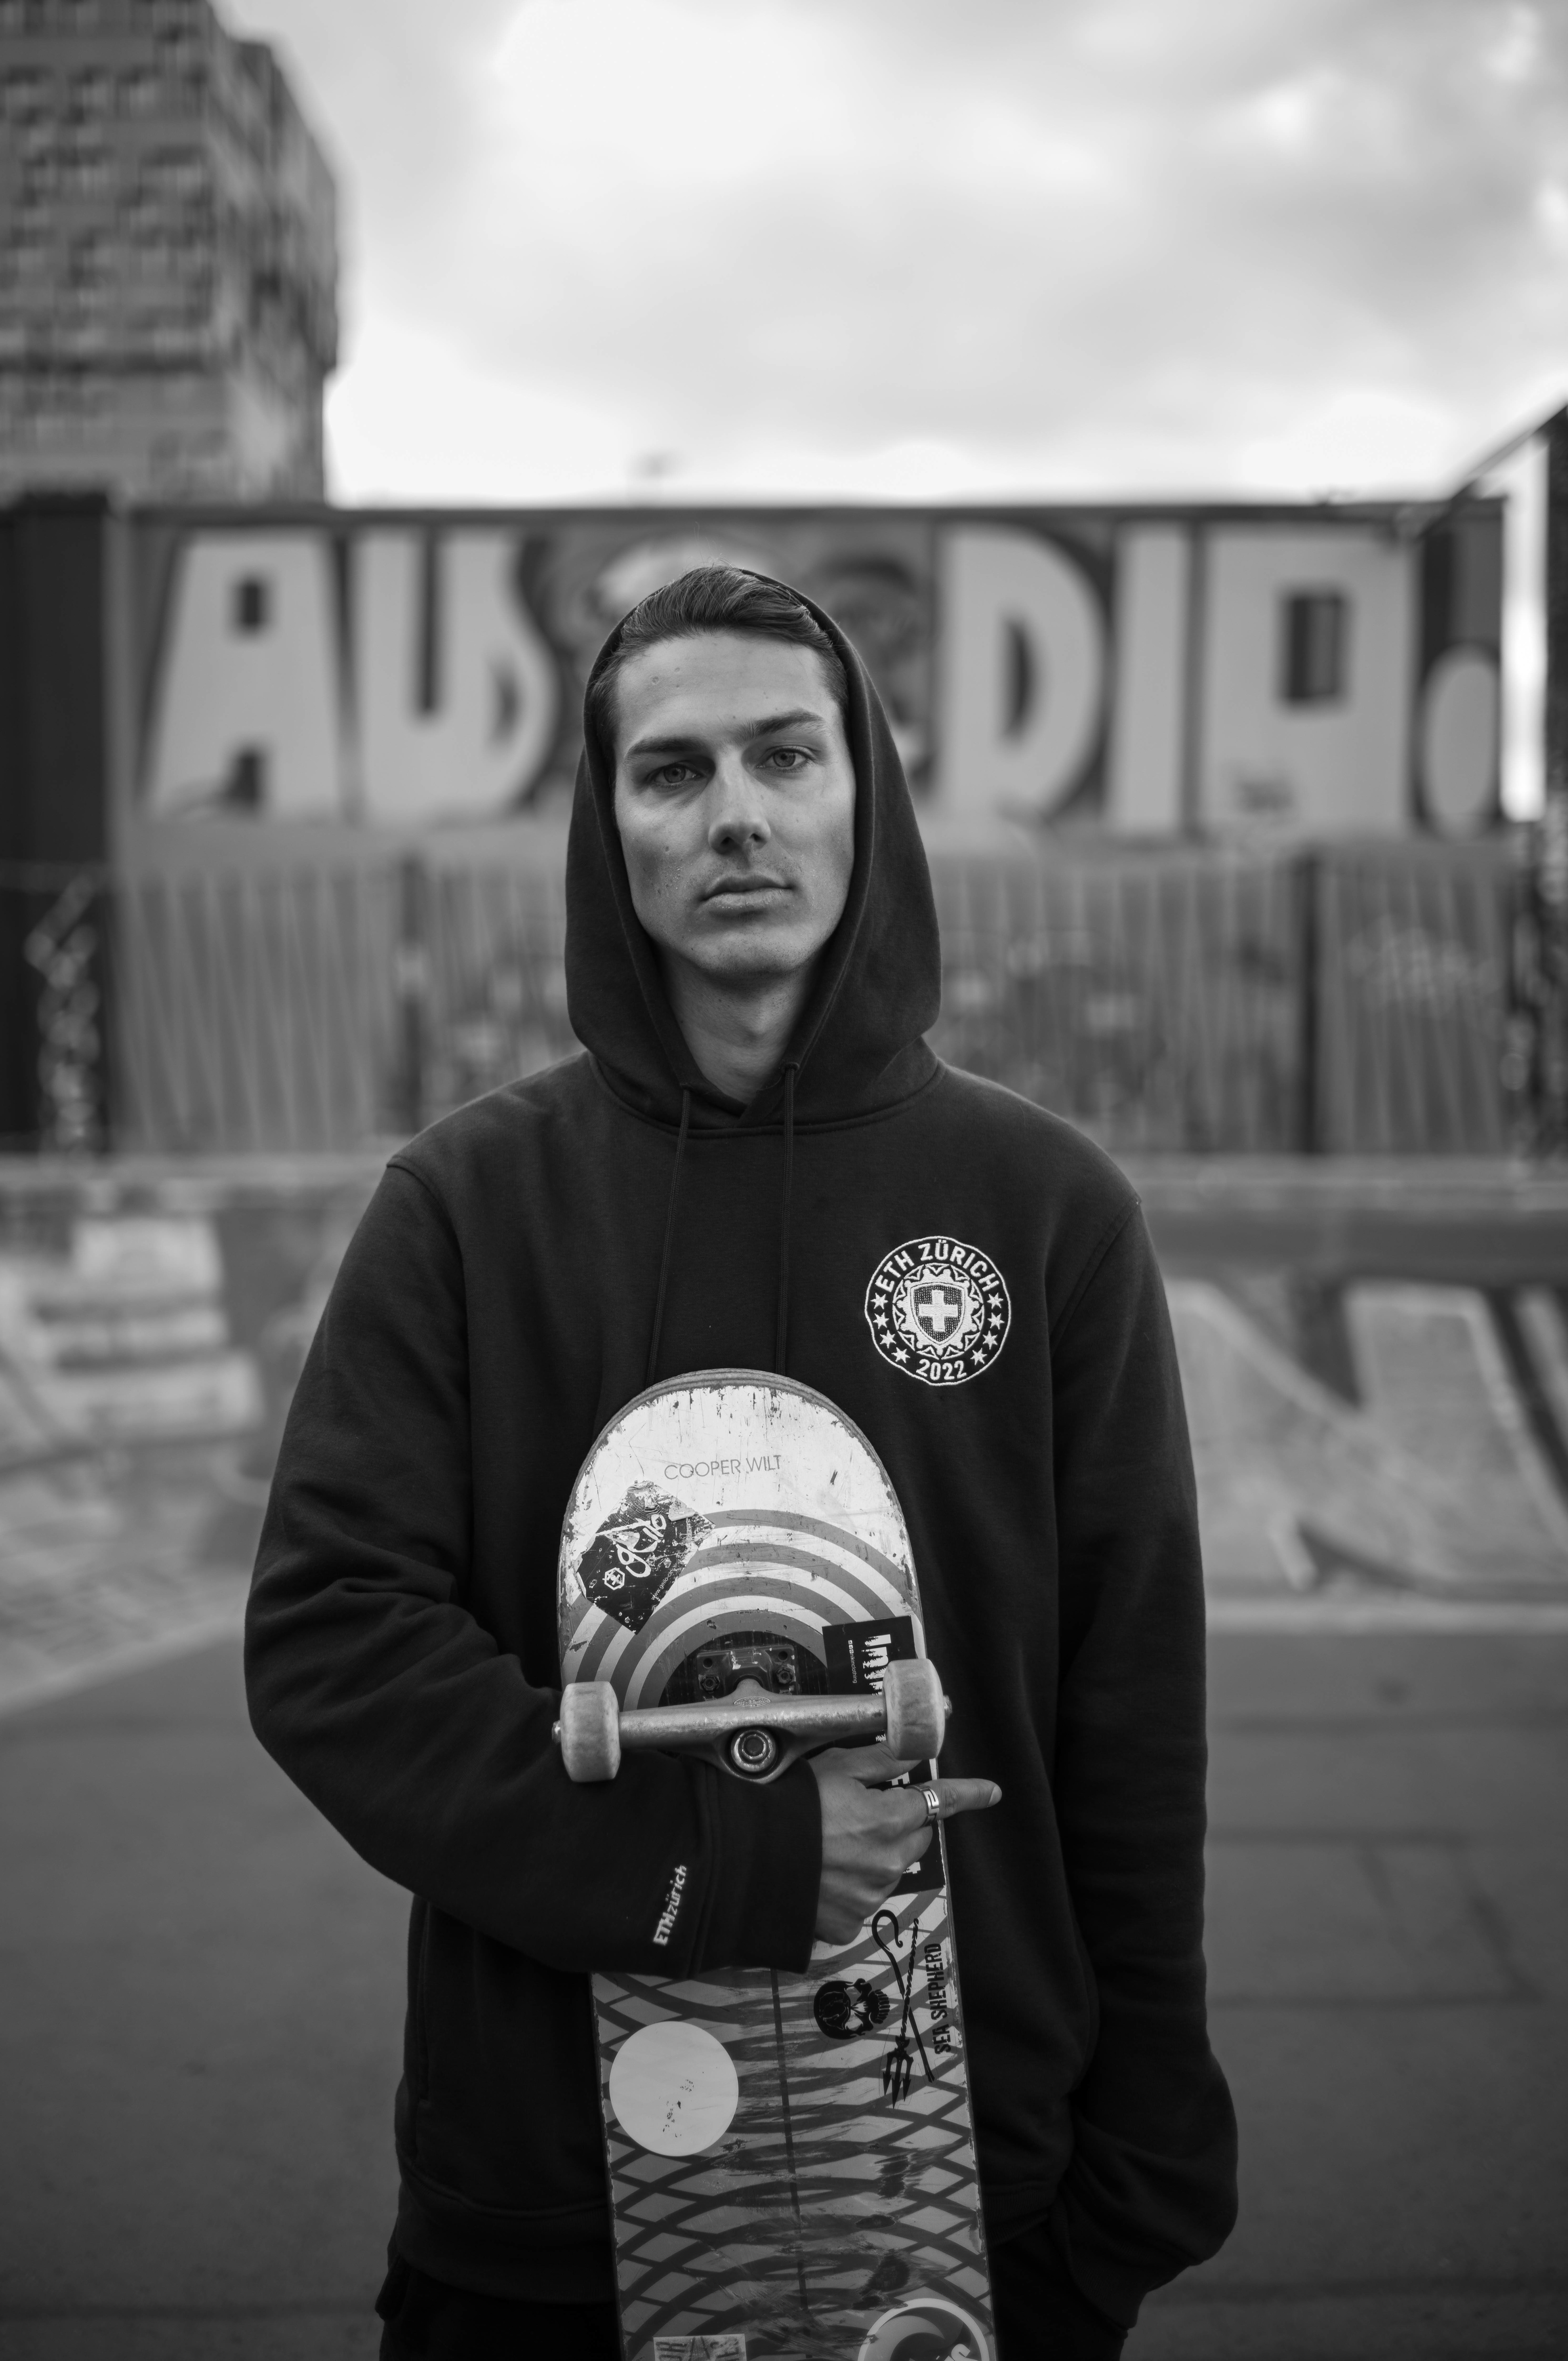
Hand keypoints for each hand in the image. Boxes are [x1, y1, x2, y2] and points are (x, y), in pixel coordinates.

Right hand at [808, 1743, 1001, 1944]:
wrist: (742, 1861)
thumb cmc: (788, 1804)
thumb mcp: (834, 1768)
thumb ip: (881, 1760)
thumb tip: (917, 1751)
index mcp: (889, 1821)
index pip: (939, 1802)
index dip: (968, 1794)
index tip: (992, 1792)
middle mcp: (888, 1864)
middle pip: (914, 1840)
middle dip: (899, 1825)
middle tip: (860, 1814)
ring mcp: (868, 1899)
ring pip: (889, 1870)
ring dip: (873, 1857)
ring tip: (829, 1846)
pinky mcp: (846, 1925)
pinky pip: (861, 1901)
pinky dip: (849, 1887)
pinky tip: (820, 1875)